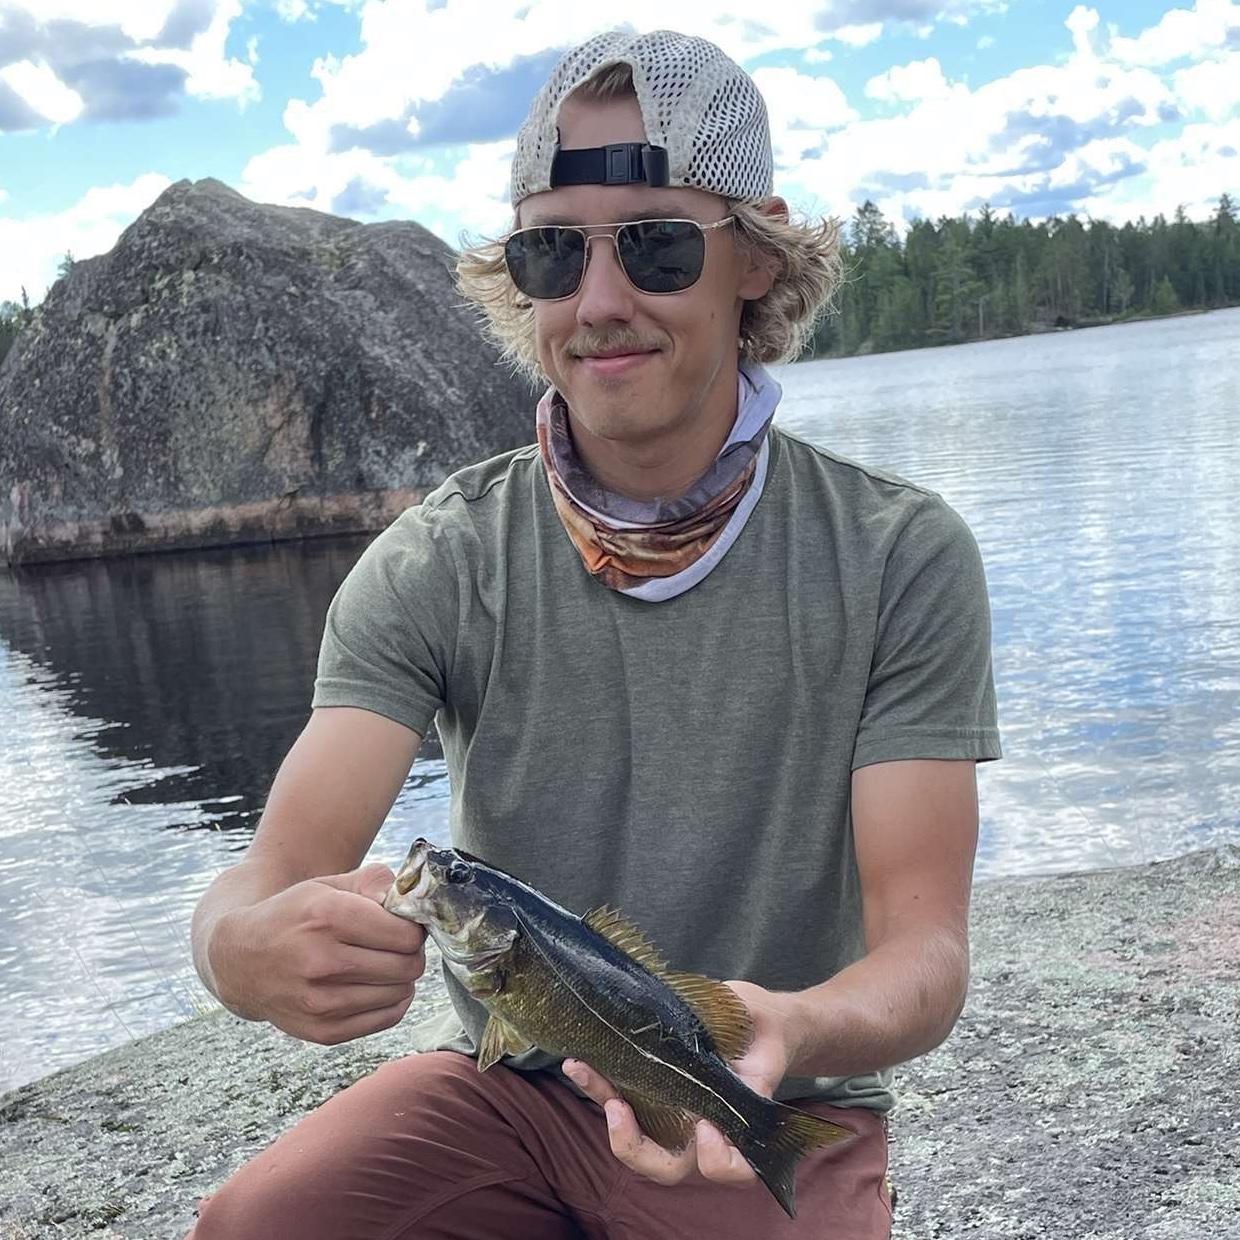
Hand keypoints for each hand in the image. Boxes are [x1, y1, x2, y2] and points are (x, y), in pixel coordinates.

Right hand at [209, 862, 425, 1043]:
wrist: (240, 960)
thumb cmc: (295, 916)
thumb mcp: (328, 884)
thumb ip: (375, 882)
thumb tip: (411, 901)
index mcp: (326, 916)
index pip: (405, 933)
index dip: (413, 927)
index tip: (402, 924)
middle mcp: (321, 961)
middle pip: (408, 965)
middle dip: (411, 952)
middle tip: (396, 944)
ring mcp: (320, 1001)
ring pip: (401, 992)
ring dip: (402, 977)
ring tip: (382, 963)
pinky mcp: (322, 1031)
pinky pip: (387, 1018)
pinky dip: (393, 1001)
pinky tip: (376, 985)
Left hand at [562, 980, 794, 1189]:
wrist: (757, 1019)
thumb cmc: (765, 1027)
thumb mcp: (765, 1030)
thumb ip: (743, 1038)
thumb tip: (712, 1035)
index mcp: (737, 1121)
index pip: (732, 1167)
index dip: (718, 1159)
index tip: (705, 1127)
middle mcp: (702, 1128)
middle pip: (668, 1166)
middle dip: (634, 1147)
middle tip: (618, 1110)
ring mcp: (673, 1113)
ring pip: (635, 1134)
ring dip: (603, 1104)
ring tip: (582, 1070)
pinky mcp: (651, 1091)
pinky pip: (621, 1098)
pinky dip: (598, 1084)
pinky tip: (579, 1062)